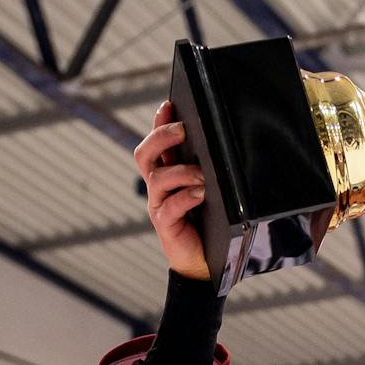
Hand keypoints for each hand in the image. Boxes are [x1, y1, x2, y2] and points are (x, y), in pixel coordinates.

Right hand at [135, 102, 210, 280]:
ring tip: (201, 175)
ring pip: (157, 179)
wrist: (203, 259)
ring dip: (180, 172)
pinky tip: (200, 194)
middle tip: (183, 130)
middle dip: (162, 137)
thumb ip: (206, 168)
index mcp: (166, 173)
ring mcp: (159, 204)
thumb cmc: (208, 220)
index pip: (155, 142)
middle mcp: (157, 186)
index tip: (169, 105)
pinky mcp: (166, 224)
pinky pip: (169, 207)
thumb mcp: (207, 188)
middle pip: (145, 154)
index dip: (159, 123)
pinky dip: (185, 197)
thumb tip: (219, 142)